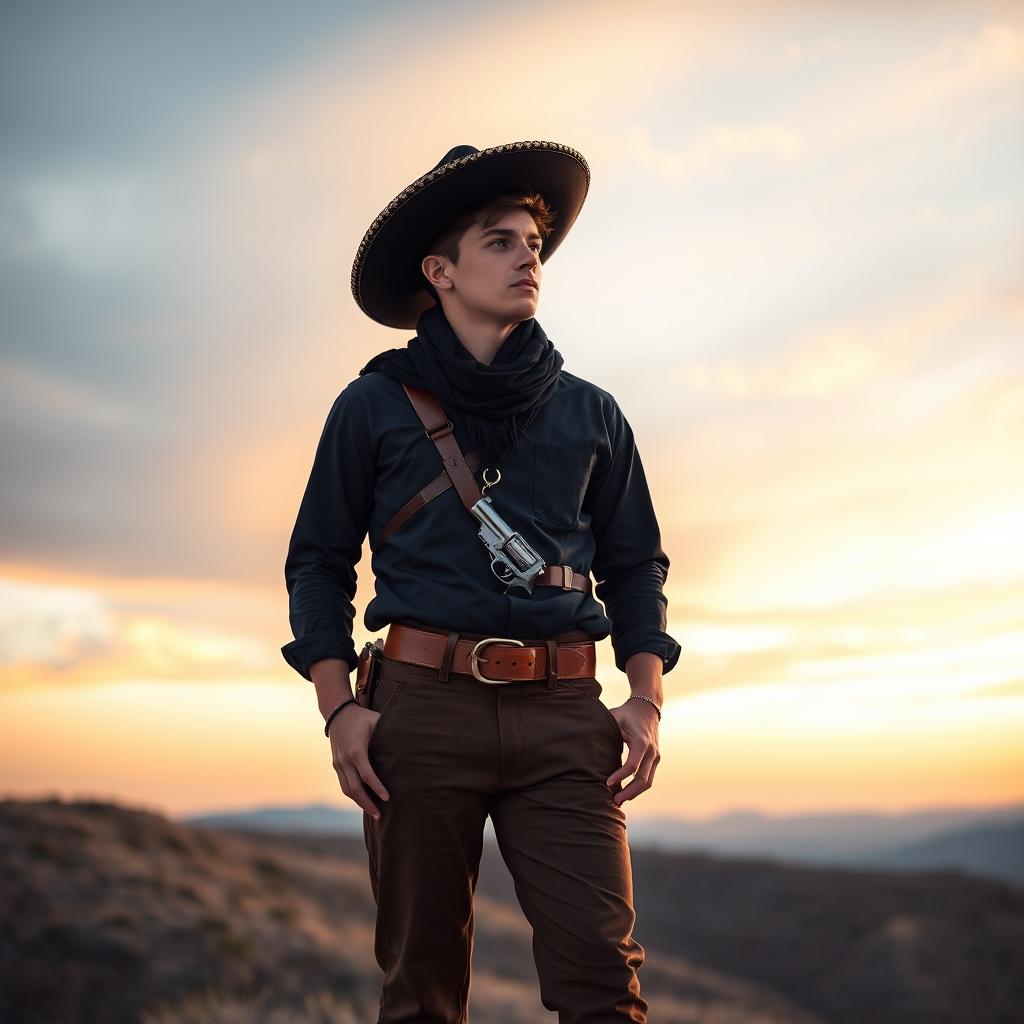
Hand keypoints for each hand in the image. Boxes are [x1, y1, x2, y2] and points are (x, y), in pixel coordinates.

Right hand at [327, 704, 390, 820]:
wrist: (337, 712)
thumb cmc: (362, 717)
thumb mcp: (377, 721)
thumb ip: (390, 732)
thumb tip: (411, 740)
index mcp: (356, 750)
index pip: (366, 775)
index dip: (377, 788)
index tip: (387, 798)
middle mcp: (344, 759)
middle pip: (354, 789)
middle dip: (367, 804)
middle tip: (380, 816)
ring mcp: (338, 763)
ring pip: (347, 790)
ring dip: (359, 803)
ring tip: (374, 812)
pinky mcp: (336, 765)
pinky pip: (344, 784)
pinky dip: (353, 795)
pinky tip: (364, 801)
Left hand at [605, 697, 660, 805]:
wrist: (647, 707)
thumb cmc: (627, 713)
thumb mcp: (615, 717)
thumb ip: (606, 730)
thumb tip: (589, 744)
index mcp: (642, 742)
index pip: (632, 766)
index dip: (620, 776)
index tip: (606, 783)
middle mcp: (652, 752)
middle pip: (643, 780)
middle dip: (629, 793)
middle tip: (613, 801)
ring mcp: (656, 757)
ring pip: (648, 782)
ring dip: (634, 794)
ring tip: (618, 800)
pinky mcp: (655, 760)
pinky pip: (648, 779)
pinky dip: (638, 788)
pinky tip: (625, 793)